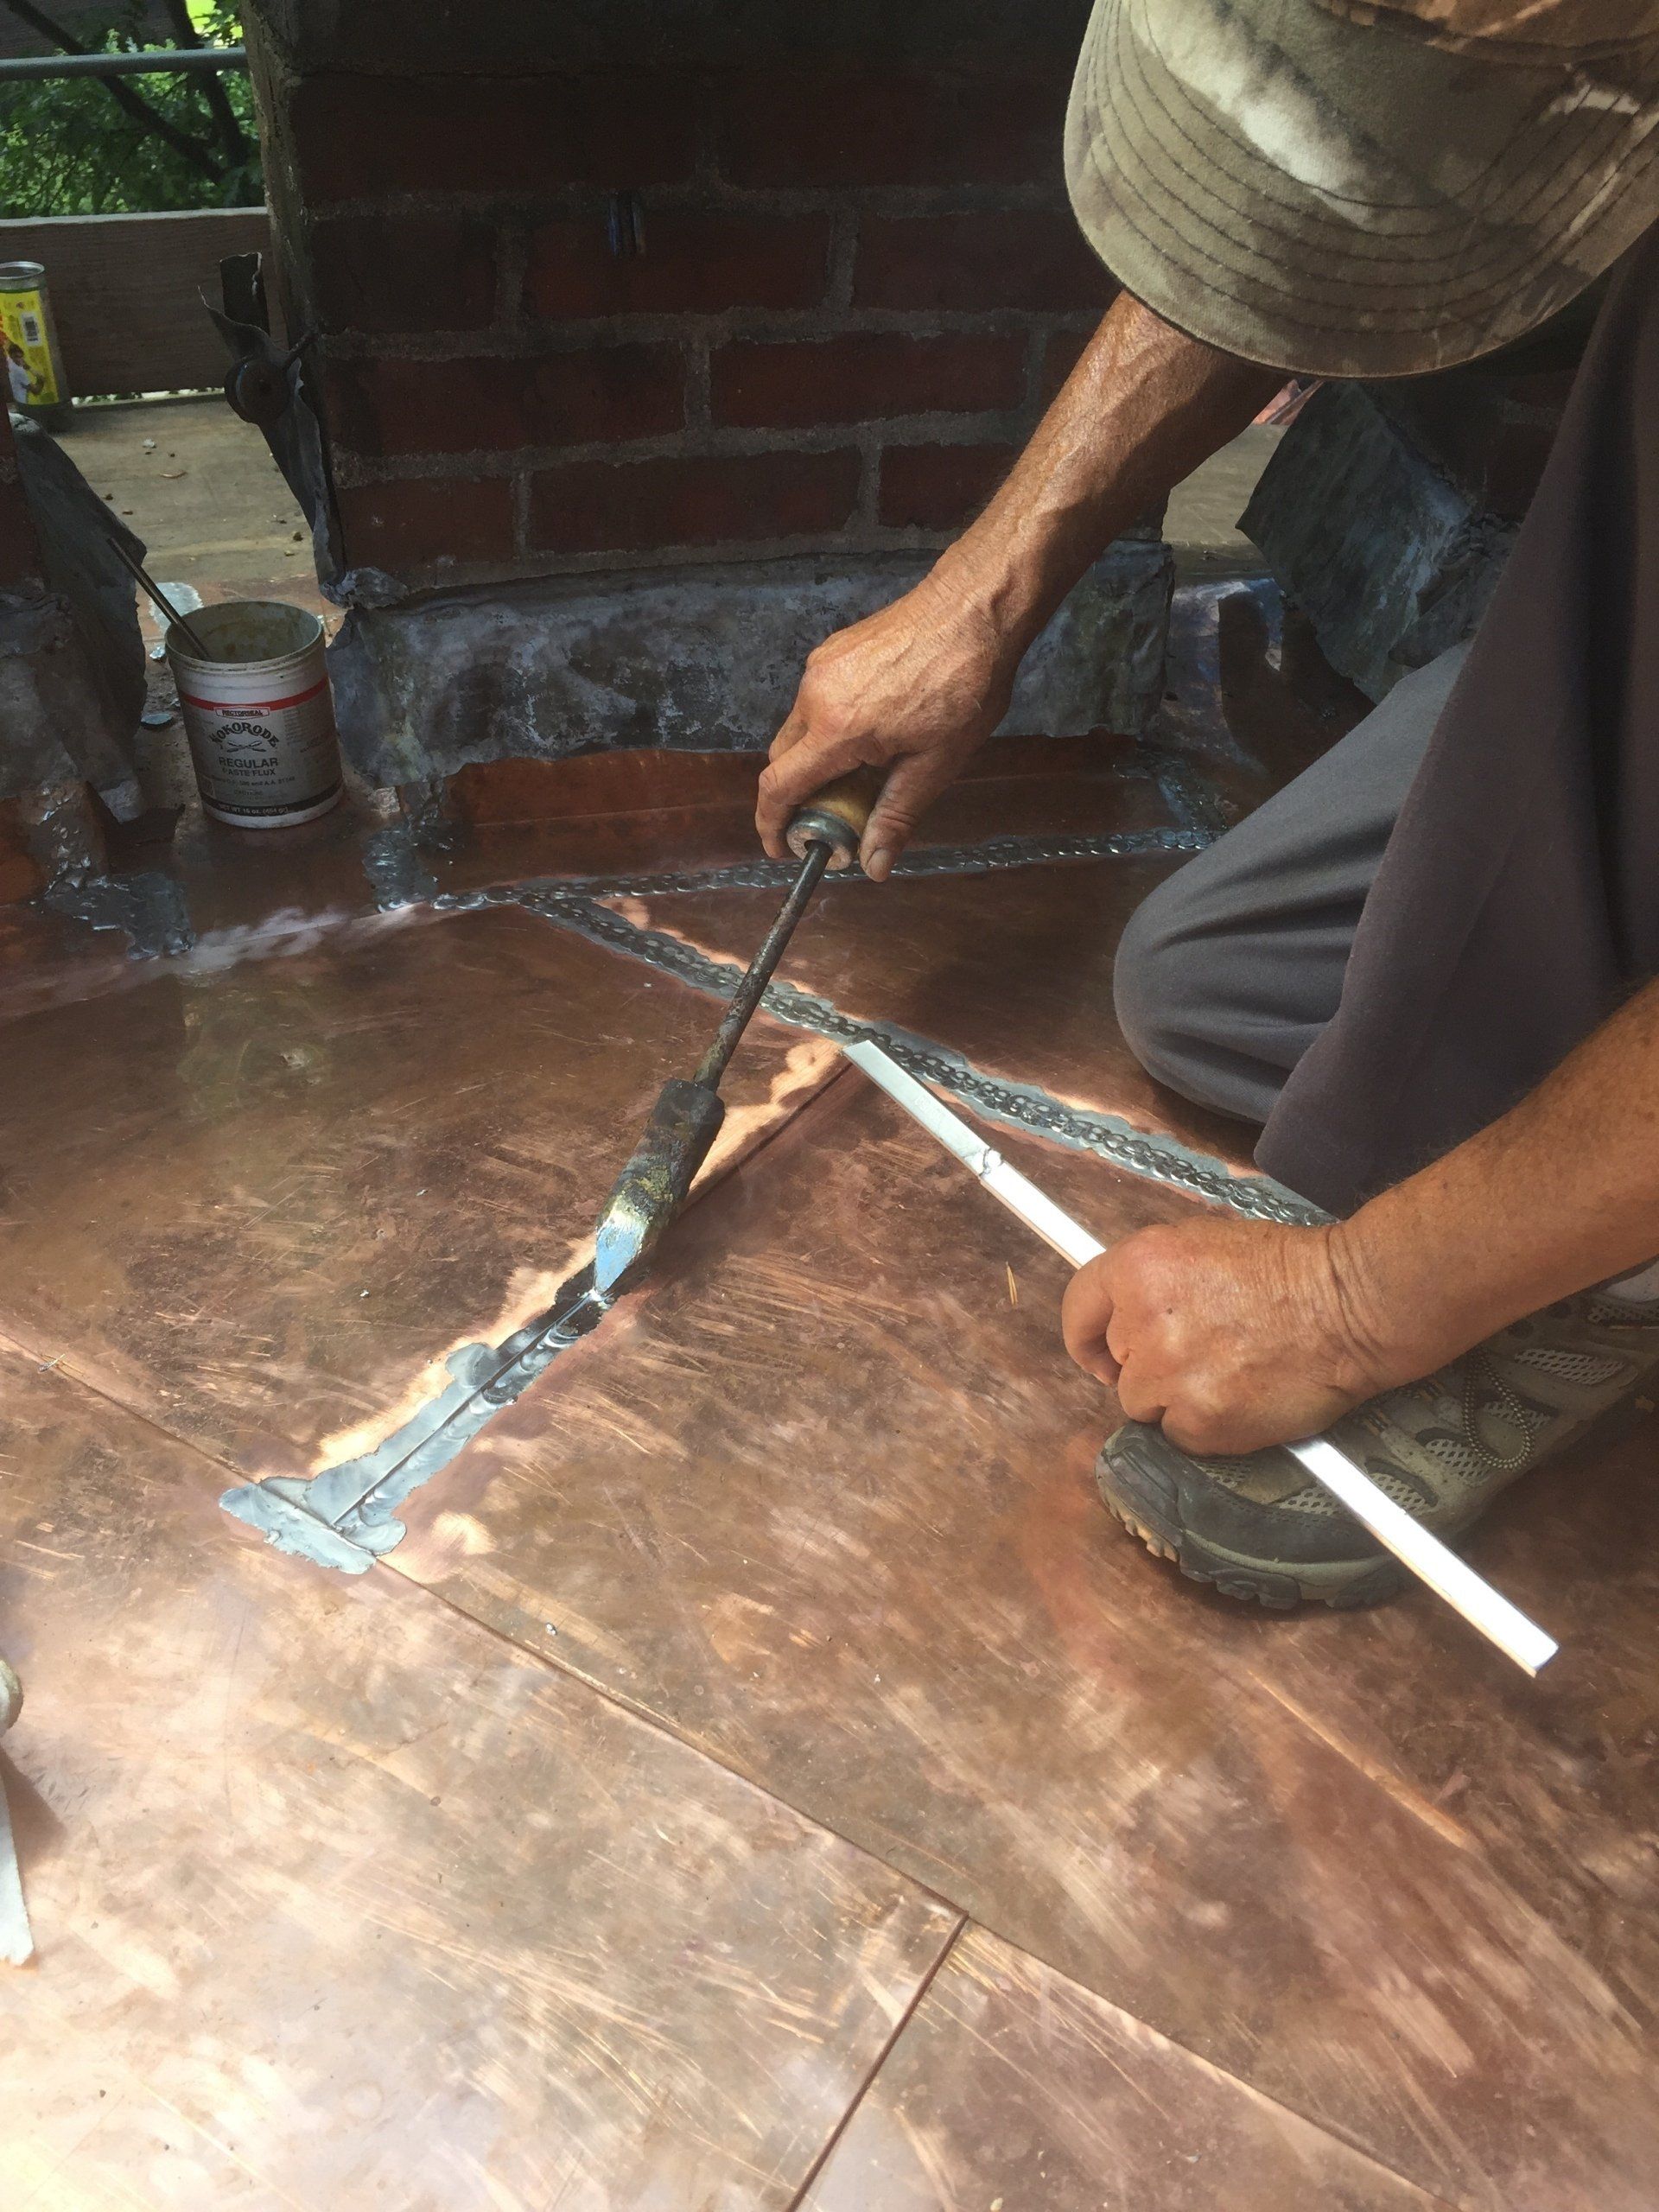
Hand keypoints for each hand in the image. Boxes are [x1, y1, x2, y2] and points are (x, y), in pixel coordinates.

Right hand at [755, 575, 1015, 880]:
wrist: (975, 608)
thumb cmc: (964, 684)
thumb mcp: (936, 763)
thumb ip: (896, 816)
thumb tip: (873, 866)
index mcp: (836, 729)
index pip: (778, 786)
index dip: (771, 824)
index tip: (781, 848)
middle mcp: (815, 695)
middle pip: (784, 759)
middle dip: (798, 796)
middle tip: (833, 820)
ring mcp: (821, 667)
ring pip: (799, 729)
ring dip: (816, 761)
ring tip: (860, 777)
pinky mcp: (833, 650)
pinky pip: (815, 701)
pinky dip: (828, 729)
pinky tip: (869, 735)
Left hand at [1061, 1217, 1400, 1454]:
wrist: (1350, 1307)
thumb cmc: (1288, 1271)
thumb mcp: (1203, 1245)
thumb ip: (1153, 1280)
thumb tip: (1122, 1317)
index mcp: (1139, 1266)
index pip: (1079, 1306)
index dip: (1087, 1338)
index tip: (1100, 1357)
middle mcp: (1142, 1321)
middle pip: (1117, 1364)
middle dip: (1148, 1365)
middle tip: (1199, 1355)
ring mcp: (1168, 1376)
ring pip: (1143, 1405)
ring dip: (1175, 1399)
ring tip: (1228, 1373)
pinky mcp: (1198, 1422)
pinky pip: (1179, 1436)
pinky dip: (1206, 1426)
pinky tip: (1242, 1397)